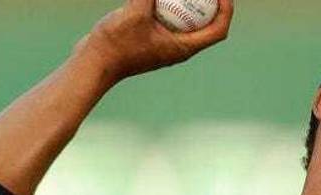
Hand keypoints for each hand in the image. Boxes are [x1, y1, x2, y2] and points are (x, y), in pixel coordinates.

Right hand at [75, 0, 233, 82]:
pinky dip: (170, 4)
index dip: (227, 9)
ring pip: (187, 21)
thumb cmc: (116, 44)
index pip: (218, 30)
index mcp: (183, 47)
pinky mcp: (151, 39)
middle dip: (210, 2)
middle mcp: (178, 48)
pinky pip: (168, 19)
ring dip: (189, 3)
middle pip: (207, 24)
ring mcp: (165, 45)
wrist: (93, 62)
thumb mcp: (136, 11)